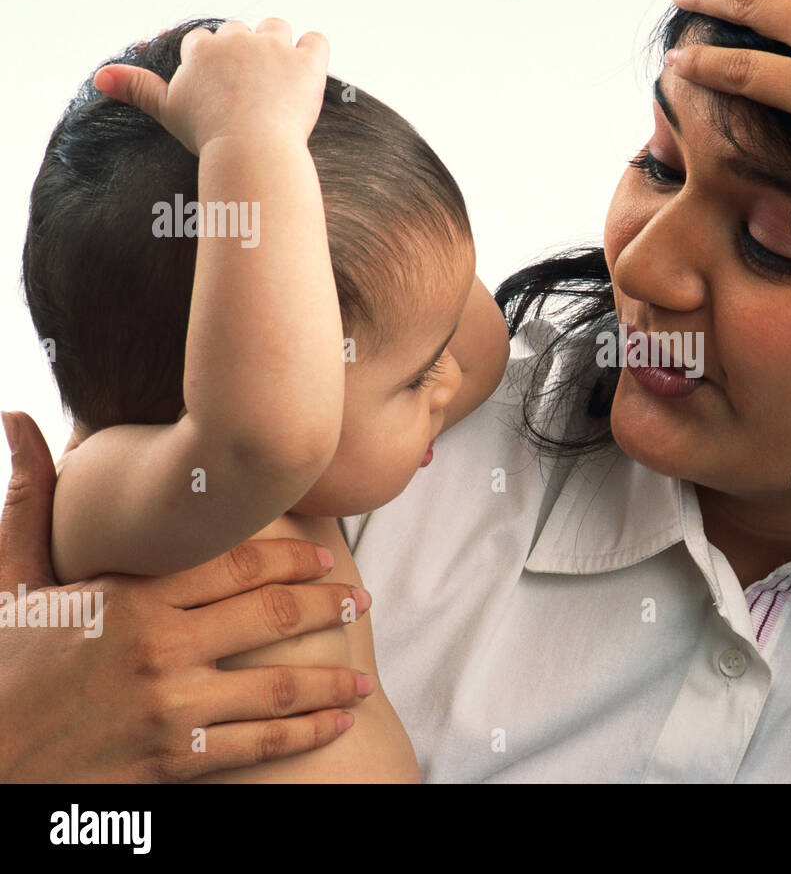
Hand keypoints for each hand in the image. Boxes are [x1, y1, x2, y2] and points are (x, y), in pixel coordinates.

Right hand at [0, 412, 371, 781]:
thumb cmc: (3, 665)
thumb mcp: (12, 581)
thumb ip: (32, 504)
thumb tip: (15, 418)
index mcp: (131, 598)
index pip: (237, 564)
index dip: (292, 560)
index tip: (327, 561)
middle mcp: (160, 649)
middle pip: (272, 616)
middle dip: (329, 608)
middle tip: (363, 602)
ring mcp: (171, 709)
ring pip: (278, 686)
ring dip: (331, 683)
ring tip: (363, 680)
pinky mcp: (174, 763)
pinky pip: (259, 746)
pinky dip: (306, 733)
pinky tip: (335, 725)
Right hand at [91, 18, 327, 154]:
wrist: (250, 151)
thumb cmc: (208, 136)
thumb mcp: (168, 110)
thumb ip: (137, 89)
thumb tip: (100, 77)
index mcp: (202, 50)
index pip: (204, 41)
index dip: (210, 58)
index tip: (217, 78)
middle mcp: (237, 40)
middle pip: (240, 29)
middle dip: (243, 49)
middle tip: (249, 83)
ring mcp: (275, 49)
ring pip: (277, 26)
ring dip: (279, 41)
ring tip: (279, 73)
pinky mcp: (307, 63)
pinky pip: (317, 40)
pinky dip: (314, 50)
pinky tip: (308, 70)